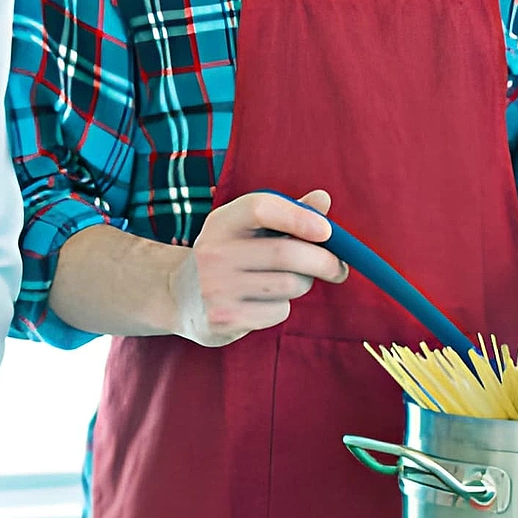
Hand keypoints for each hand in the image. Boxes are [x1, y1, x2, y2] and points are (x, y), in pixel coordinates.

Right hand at [168, 189, 348, 347]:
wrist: (178, 296)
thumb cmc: (227, 255)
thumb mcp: (246, 228)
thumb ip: (285, 212)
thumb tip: (323, 199)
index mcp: (222, 221)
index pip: (261, 207)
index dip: (299, 216)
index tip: (326, 230)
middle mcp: (213, 252)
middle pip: (286, 253)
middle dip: (325, 261)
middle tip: (339, 268)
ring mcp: (216, 287)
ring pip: (290, 284)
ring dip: (303, 284)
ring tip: (289, 281)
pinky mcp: (224, 318)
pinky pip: (278, 311)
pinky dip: (283, 306)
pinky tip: (263, 302)